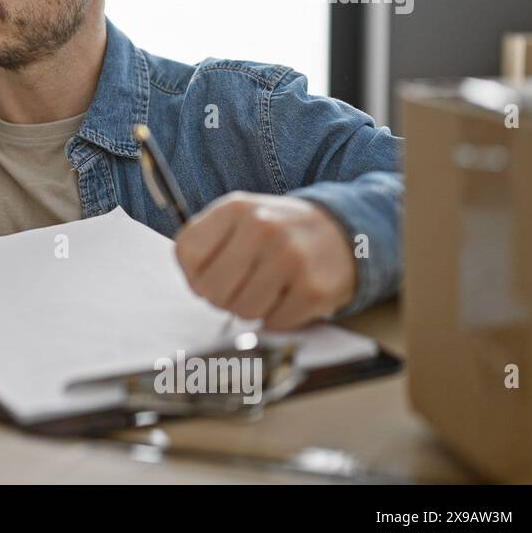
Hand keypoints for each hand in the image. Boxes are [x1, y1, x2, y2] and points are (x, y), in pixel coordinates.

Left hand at [173, 192, 356, 330]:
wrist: (343, 231)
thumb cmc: (280, 231)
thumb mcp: (240, 218)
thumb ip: (208, 245)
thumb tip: (197, 287)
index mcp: (236, 208)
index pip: (188, 254)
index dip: (195, 273)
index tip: (212, 271)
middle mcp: (263, 228)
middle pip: (212, 290)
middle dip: (222, 296)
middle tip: (241, 285)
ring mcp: (290, 259)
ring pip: (242, 311)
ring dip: (251, 308)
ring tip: (268, 288)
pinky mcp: (313, 289)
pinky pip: (273, 323)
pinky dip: (277, 317)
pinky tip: (288, 295)